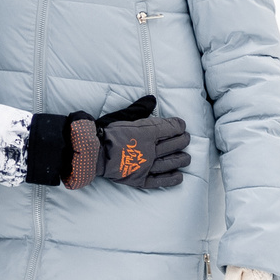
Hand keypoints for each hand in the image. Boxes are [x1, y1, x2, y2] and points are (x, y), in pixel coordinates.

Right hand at [63, 96, 188, 189]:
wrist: (92, 152)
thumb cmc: (105, 132)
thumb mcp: (123, 116)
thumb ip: (139, 108)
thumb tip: (151, 99)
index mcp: (147, 133)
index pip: (171, 128)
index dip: (179, 126)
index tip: (182, 125)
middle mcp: (150, 150)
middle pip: (174, 145)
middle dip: (183, 141)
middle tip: (186, 139)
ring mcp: (146, 166)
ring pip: (170, 163)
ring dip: (181, 159)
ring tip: (187, 158)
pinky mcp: (140, 179)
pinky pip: (159, 181)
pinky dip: (170, 179)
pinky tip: (179, 176)